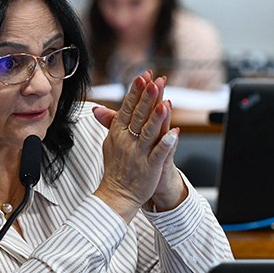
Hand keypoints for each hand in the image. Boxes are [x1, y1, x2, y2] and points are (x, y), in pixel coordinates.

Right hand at [92, 72, 184, 220]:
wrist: (116, 195)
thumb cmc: (116, 168)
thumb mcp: (109, 143)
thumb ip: (109, 124)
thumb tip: (98, 109)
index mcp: (118, 134)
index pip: (127, 108)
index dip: (136, 92)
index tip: (143, 76)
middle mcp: (127, 142)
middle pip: (138, 116)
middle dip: (147, 98)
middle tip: (154, 81)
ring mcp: (138, 155)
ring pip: (148, 133)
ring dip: (157, 118)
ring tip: (165, 103)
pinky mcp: (149, 168)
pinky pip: (159, 154)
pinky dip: (166, 144)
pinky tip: (175, 133)